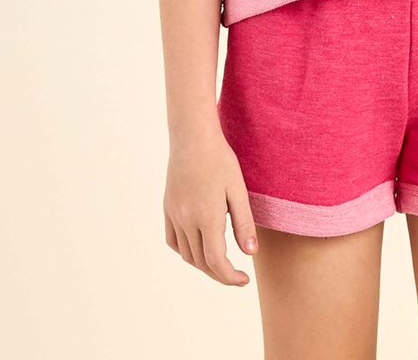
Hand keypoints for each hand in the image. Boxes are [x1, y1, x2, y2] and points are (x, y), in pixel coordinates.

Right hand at [163, 131, 258, 284]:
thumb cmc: (220, 159)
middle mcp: (187, 220)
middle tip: (236, 275)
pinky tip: (198, 247)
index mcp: (207, 218)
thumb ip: (243, 223)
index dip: (230, 277)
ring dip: (203, 265)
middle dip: (219, 274)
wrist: (192, 137)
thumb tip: (250, 253)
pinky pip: (173, 241)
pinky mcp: (167, 208)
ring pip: (186, 254)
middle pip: (201, 262)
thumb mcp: (238, 189)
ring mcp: (174, 215)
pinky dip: (185, 251)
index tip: (244, 280)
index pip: (217, 261)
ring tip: (220, 263)